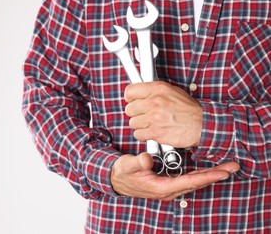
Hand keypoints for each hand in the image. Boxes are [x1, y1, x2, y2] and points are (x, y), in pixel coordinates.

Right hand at [111, 153, 239, 200]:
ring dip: (210, 174)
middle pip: (196, 183)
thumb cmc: (122, 173)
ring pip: (194, 182)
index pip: (187, 182)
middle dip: (215, 175)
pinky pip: (189, 179)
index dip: (205, 177)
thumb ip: (137, 162)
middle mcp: (168, 190)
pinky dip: (201, 174)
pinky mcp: (168, 183)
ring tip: (226, 167)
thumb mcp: (126, 166)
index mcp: (160, 187)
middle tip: (233, 166)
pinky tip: (209, 169)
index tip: (221, 172)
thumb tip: (147, 159)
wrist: (116, 179)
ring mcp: (169, 188)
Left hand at [125, 81, 202, 147]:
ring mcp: (154, 118)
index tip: (132, 101)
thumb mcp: (172, 91)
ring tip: (150, 123)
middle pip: (129, 109)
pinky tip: (151, 131)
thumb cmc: (189, 109)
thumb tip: (139, 93)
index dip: (130, 98)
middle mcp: (154, 102)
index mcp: (158, 89)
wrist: (202, 125)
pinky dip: (143, 135)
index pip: (130, 91)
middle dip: (135, 113)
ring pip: (132, 123)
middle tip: (143, 114)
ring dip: (139, 125)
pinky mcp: (155, 132)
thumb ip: (154, 91)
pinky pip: (138, 134)